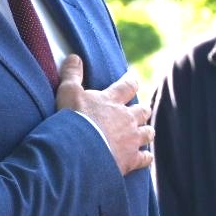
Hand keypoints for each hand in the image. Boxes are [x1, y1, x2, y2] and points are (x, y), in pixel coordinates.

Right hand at [55, 55, 152, 175]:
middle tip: (139, 110)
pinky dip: (146, 157)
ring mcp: (131, 139)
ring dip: (146, 131)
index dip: (131, 82)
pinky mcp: (131, 159)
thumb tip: (74, 57)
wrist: (79, 152)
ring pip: (148, 133)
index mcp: (112, 100)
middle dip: (142, 110)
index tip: (132, 81)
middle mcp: (126, 118)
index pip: (128, 86)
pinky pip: (146, 158)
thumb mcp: (68, 92)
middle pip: (143, 110)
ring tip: (144, 132)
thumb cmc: (73, 120)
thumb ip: (72, 74)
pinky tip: (145, 157)